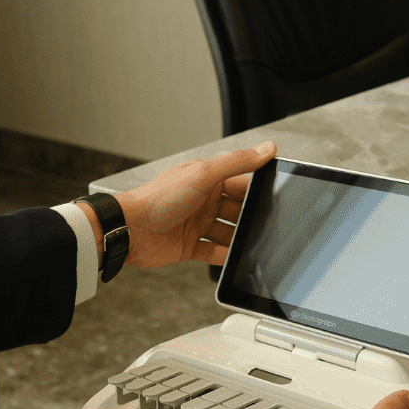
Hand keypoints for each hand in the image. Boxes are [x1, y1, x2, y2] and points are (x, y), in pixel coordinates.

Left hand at [111, 141, 275, 269]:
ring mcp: (196, 224)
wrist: (129, 228)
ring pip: (228, 233)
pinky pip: (214, 253)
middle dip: (252, 217)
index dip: (258, 189)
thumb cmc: (158, 198)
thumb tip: (267, 148)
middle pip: (237, 210)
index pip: (241, 183)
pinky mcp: (188, 246)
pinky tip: (238, 260)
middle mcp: (202, 201)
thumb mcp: (203, 174)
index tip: (278, 195)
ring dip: (241, 239)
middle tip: (270, 224)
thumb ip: (236, 162)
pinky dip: (226, 257)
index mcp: (207, 180)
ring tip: (257, 244)